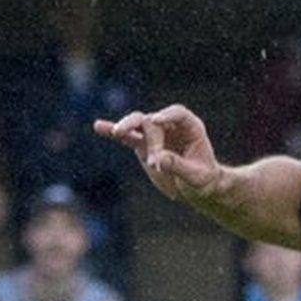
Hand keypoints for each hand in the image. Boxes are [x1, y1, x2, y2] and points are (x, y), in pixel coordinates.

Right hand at [94, 104, 222, 203]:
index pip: (178, 113)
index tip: (156, 120)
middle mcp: (169, 126)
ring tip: (117, 132)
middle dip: (151, 140)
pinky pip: (125, 136)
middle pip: (153, 122)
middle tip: (153, 162)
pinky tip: (98, 126)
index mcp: (190, 127)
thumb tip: (158, 159)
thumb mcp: (196, 176)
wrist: (194, 187)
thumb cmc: (202, 179)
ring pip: (136, 123)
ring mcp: (153, 134)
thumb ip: (178, 166)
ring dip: (126, 127)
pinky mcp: (141, 144)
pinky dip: (112, 131)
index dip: (167, 115)